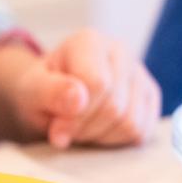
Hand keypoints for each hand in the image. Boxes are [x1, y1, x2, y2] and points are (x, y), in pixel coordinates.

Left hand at [41, 29, 160, 147]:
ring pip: (131, 123)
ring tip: (81, 127)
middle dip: (85, 129)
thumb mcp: (31, 92)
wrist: (52, 98)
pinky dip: (116, 141)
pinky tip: (98, 130)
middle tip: (66, 129)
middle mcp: (119, 51)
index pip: (97, 85)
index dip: (75, 116)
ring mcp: (139, 73)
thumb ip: (49, 92)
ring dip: (99, 136)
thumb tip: (77, 99)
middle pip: (114, 107)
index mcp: (89, 42)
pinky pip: (141, 132)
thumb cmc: (41, 92)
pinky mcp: (150, 97)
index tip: (56, 128)